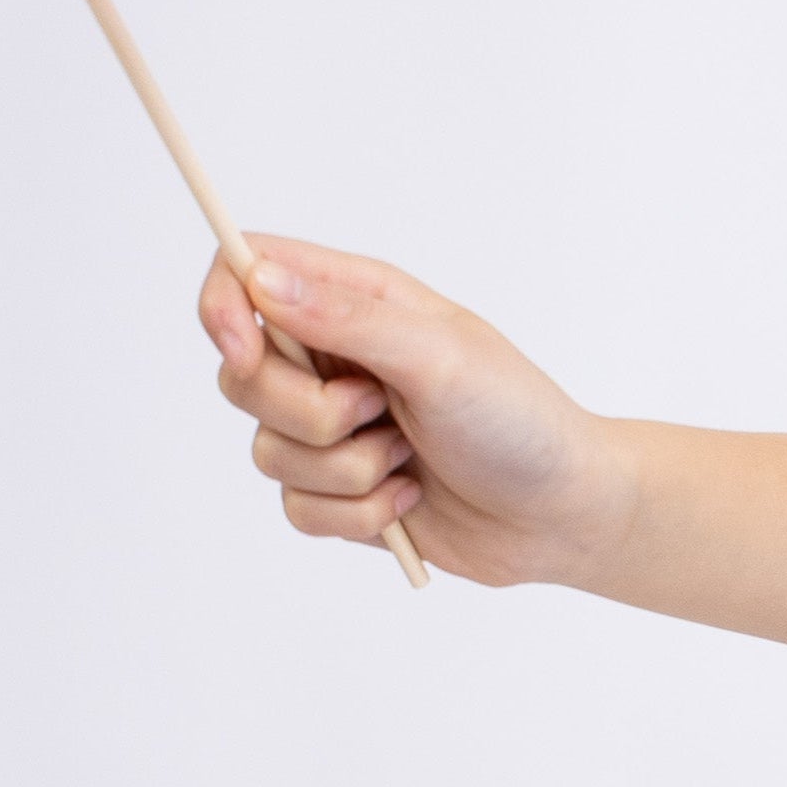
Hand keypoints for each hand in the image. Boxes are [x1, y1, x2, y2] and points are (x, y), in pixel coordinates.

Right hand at [197, 238, 624, 586]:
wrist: (561, 513)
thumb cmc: (519, 419)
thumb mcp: (441, 356)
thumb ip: (348, 319)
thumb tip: (260, 277)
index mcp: (358, 302)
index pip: (248, 272)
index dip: (225, 306)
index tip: (245, 350)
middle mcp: (336, 359)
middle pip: (242, 376)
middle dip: (305, 413)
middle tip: (379, 411)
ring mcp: (333, 429)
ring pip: (267, 451)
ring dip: (345, 469)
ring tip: (408, 457)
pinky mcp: (339, 491)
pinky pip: (296, 508)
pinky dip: (357, 514)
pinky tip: (410, 499)